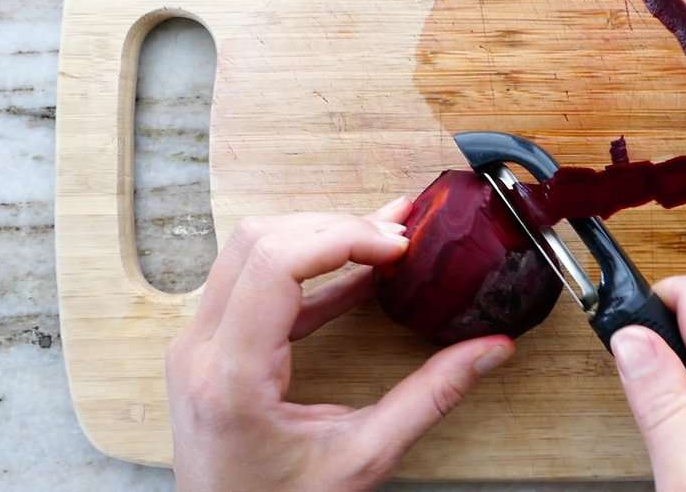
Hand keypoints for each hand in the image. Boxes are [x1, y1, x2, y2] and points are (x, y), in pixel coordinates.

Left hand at [166, 197, 516, 491]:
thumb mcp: (364, 459)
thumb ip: (430, 398)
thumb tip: (490, 349)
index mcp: (233, 377)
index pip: (276, 264)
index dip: (343, 237)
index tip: (398, 245)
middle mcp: (200, 350)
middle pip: (260, 241)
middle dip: (336, 227)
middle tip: (399, 237)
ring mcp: (196, 346)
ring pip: (249, 251)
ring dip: (318, 237)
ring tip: (382, 241)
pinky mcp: (207, 349)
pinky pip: (252, 284)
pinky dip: (307, 270)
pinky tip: (359, 275)